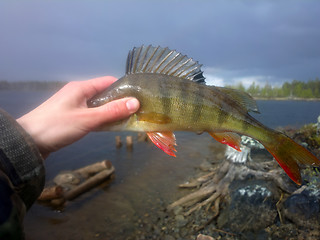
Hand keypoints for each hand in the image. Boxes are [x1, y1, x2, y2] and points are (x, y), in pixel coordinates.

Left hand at [17, 76, 139, 158]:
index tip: (138, 98)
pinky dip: (101, 120)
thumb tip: (136, 102)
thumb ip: (112, 111)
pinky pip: (91, 115)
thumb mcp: (88, 118)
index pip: (108, 82)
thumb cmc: (57, 126)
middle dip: (119, 103)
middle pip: (104, 94)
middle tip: (136, 112)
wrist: (27, 142)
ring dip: (111, 113)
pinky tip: (110, 127)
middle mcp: (78, 94)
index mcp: (81, 88)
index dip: (124, 88)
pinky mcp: (71, 118)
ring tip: (127, 120)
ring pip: (98, 106)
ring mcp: (74, 106)